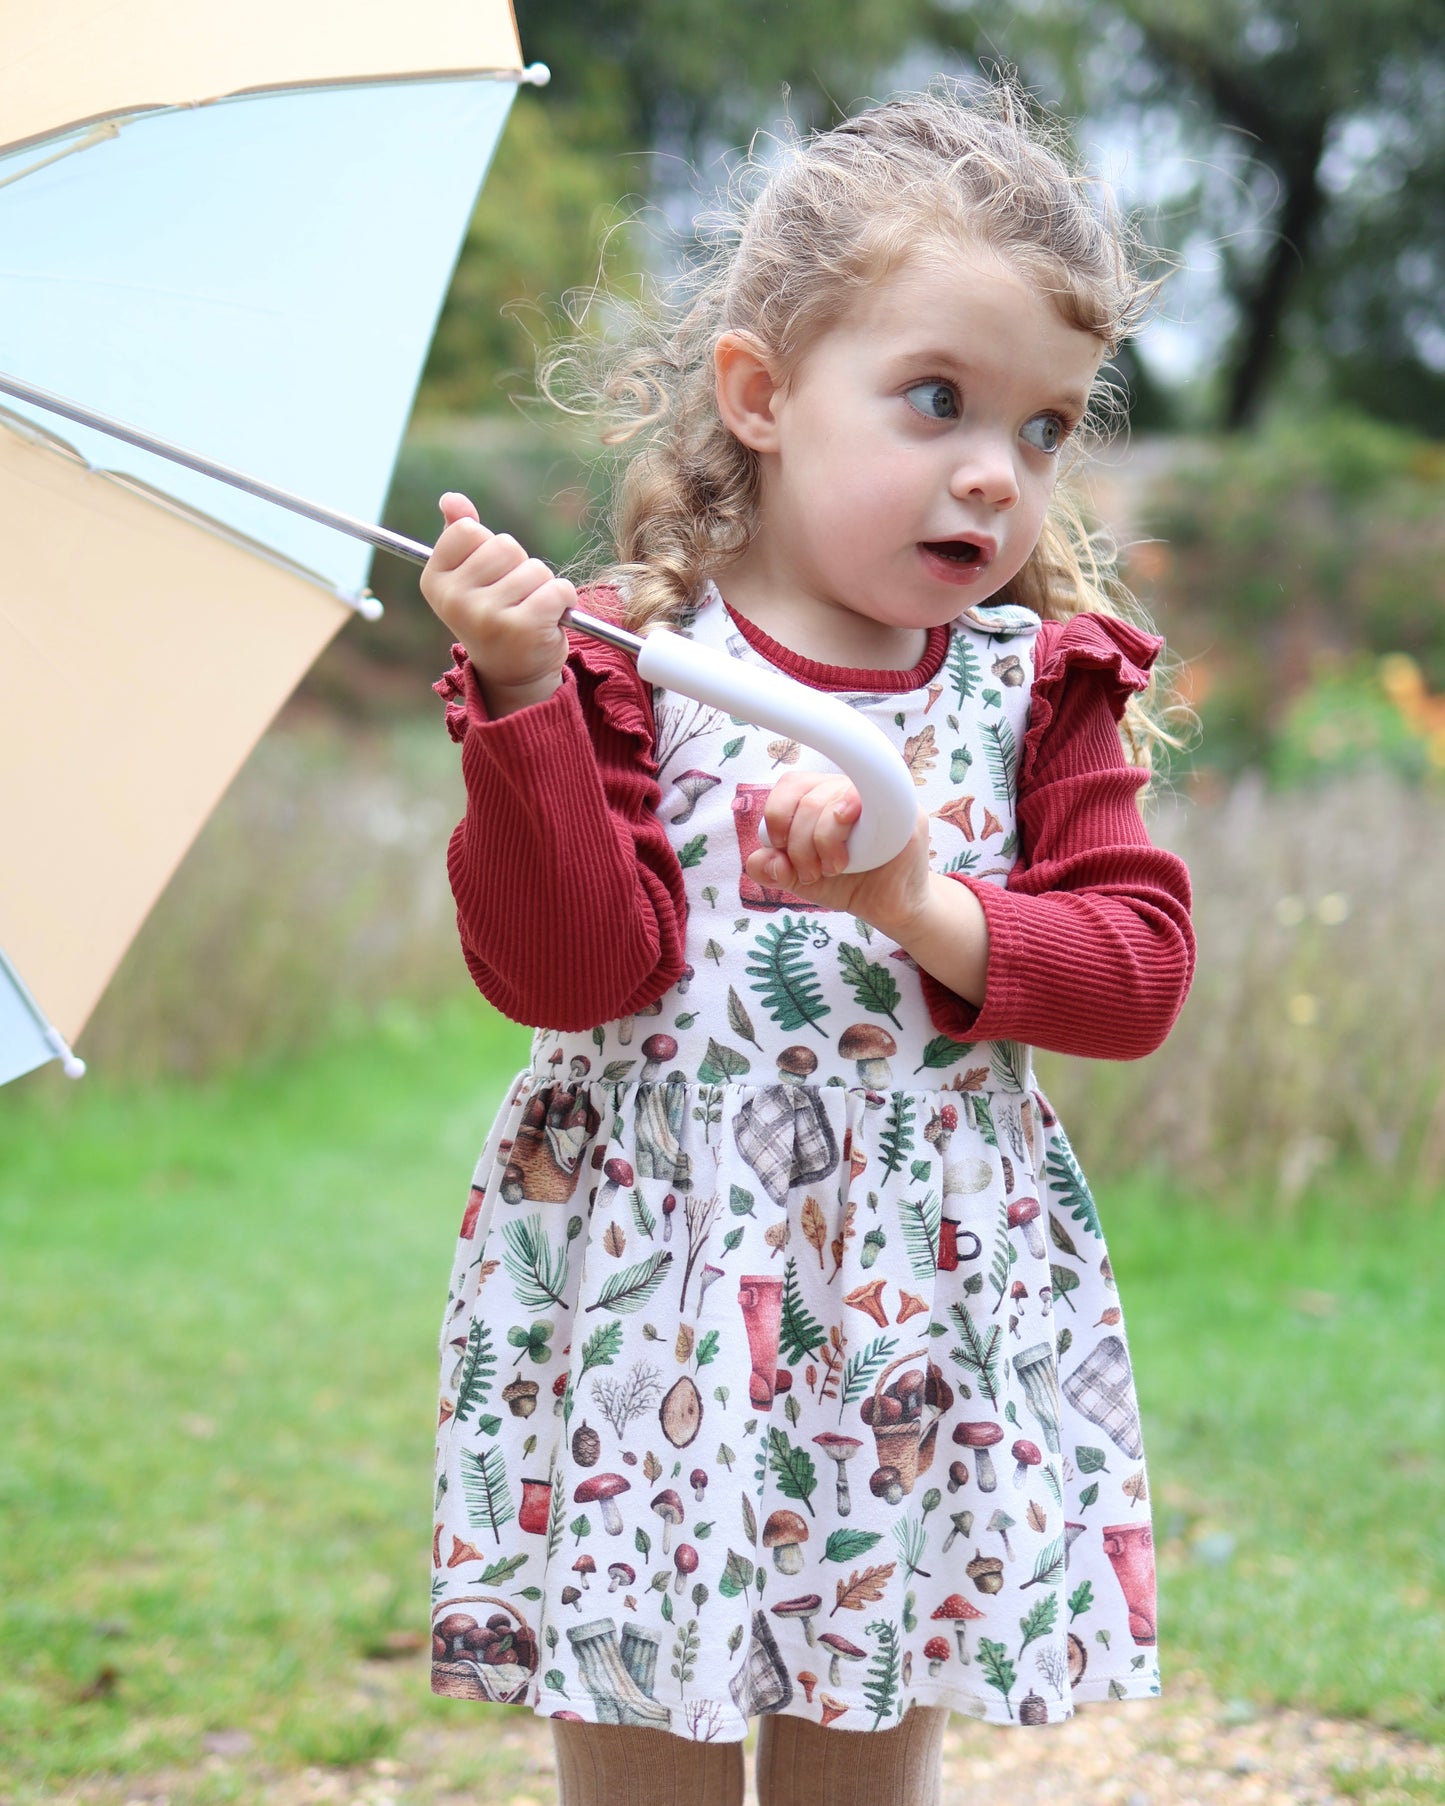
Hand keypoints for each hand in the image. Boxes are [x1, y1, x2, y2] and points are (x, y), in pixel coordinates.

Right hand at [419, 492, 576, 715]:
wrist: (513, 674)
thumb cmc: (493, 615)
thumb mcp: (470, 576)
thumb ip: (460, 535)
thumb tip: (451, 499)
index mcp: (435, 581)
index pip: (468, 530)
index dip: (489, 549)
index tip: (488, 577)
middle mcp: (454, 600)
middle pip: (505, 546)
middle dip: (519, 566)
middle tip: (513, 598)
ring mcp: (486, 615)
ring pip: (535, 568)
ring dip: (542, 587)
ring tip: (529, 612)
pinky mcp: (522, 629)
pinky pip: (557, 588)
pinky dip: (564, 600)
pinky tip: (549, 620)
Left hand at [743, 768, 933, 936]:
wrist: (889, 907)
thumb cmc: (848, 884)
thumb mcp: (801, 879)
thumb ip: (773, 869)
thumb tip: (759, 860)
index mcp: (822, 796)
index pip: (791, 784)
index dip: (778, 814)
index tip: (782, 849)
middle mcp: (850, 789)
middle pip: (809, 799)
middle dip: (800, 843)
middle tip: (813, 872)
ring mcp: (880, 798)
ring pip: (835, 802)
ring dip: (824, 842)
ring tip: (834, 868)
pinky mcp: (906, 814)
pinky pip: (876, 801)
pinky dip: (851, 820)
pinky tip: (851, 849)